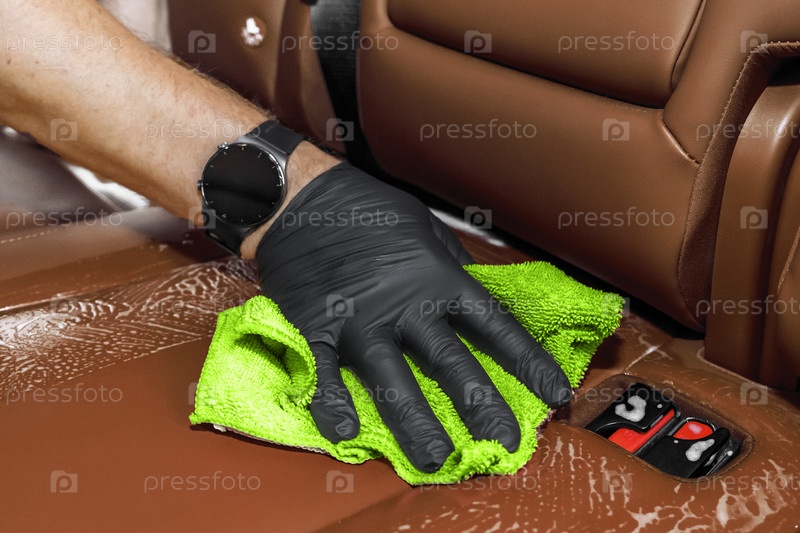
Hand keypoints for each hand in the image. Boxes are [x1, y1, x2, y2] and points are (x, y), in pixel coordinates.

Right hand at [256, 163, 571, 471]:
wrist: (302, 199)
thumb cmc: (367, 210)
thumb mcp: (425, 228)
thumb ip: (452, 267)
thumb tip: (477, 294)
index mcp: (439, 278)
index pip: (495, 326)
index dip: (528, 361)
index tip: (554, 392)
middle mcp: (405, 306)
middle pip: (451, 364)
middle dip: (481, 406)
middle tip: (504, 443)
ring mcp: (359, 322)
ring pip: (394, 383)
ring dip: (416, 425)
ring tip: (436, 460)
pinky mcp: (317, 331)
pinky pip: (327, 376)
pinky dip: (334, 406)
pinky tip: (347, 433)